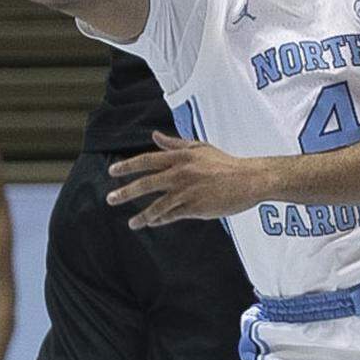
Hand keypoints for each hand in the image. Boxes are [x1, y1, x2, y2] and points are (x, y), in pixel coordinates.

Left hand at [107, 132, 261, 227]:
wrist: (249, 179)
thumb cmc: (225, 163)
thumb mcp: (199, 147)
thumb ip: (175, 144)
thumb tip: (155, 136)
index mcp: (181, 157)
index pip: (147, 160)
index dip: (128, 166)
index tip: (112, 172)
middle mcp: (180, 173)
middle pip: (146, 183)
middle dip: (125, 192)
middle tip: (110, 199)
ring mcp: (187, 191)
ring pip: (157, 205)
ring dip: (142, 215)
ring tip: (132, 223)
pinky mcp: (196, 207)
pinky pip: (172, 216)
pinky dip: (160, 220)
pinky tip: (153, 223)